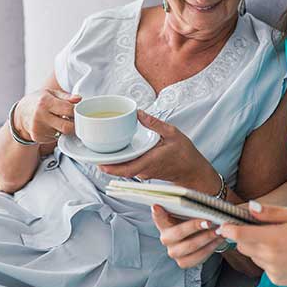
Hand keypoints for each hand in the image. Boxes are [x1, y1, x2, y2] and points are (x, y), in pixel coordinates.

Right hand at [14, 89, 80, 143]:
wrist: (21, 113)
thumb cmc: (38, 101)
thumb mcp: (50, 93)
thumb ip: (66, 96)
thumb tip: (79, 99)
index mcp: (45, 102)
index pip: (68, 109)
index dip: (76, 111)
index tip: (77, 110)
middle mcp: (40, 116)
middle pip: (67, 127)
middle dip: (74, 125)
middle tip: (74, 120)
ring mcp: (39, 129)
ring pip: (62, 133)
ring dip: (65, 128)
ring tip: (59, 120)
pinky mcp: (38, 138)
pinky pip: (55, 138)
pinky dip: (57, 133)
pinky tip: (52, 126)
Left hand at [100, 110, 219, 191]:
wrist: (193, 171)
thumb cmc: (185, 154)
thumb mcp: (172, 133)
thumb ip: (154, 124)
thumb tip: (138, 113)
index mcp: (150, 161)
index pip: (127, 169)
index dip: (111, 167)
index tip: (98, 163)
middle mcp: (145, 170)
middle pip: (121, 171)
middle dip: (106, 164)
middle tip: (93, 154)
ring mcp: (145, 173)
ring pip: (124, 170)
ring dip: (113, 163)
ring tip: (101, 152)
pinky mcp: (146, 172)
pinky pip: (130, 169)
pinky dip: (121, 163)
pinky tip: (117, 153)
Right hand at [151, 204, 225, 268]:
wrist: (202, 233)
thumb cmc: (194, 217)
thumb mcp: (189, 208)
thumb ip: (187, 202)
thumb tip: (191, 197)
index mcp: (163, 222)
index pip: (157, 216)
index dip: (157, 212)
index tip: (157, 206)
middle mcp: (166, 238)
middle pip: (178, 232)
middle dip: (195, 226)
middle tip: (209, 222)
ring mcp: (173, 252)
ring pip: (190, 246)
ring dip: (207, 238)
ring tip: (219, 230)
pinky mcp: (183, 262)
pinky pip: (197, 258)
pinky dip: (210, 248)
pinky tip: (219, 239)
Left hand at [217, 202, 286, 285]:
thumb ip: (269, 212)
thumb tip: (249, 207)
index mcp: (273, 239)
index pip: (239, 235)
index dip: (228, 229)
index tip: (224, 224)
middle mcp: (270, 258)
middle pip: (242, 246)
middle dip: (245, 236)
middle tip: (261, 229)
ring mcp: (273, 271)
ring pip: (253, 256)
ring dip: (258, 248)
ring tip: (278, 242)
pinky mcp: (277, 280)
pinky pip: (263, 267)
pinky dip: (268, 260)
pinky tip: (284, 254)